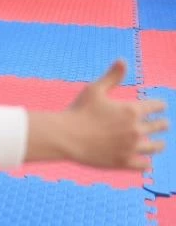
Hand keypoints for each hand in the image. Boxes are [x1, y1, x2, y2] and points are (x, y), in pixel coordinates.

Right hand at [27, 60, 167, 169]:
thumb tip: (123, 60)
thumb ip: (112, 76)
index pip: (157, 106)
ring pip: (157, 147)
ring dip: (158, 143)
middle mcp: (136, 129)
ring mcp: (131, 147)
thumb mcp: (94, 90)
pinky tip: (144, 159)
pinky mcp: (124, 162)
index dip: (159, 105)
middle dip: (161, 123)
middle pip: (161, 126)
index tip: (159, 106)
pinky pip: (145, 164)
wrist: (65, 136)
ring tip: (157, 143)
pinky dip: (146, 161)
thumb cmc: (78, 111)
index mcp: (132, 110)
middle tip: (161, 124)